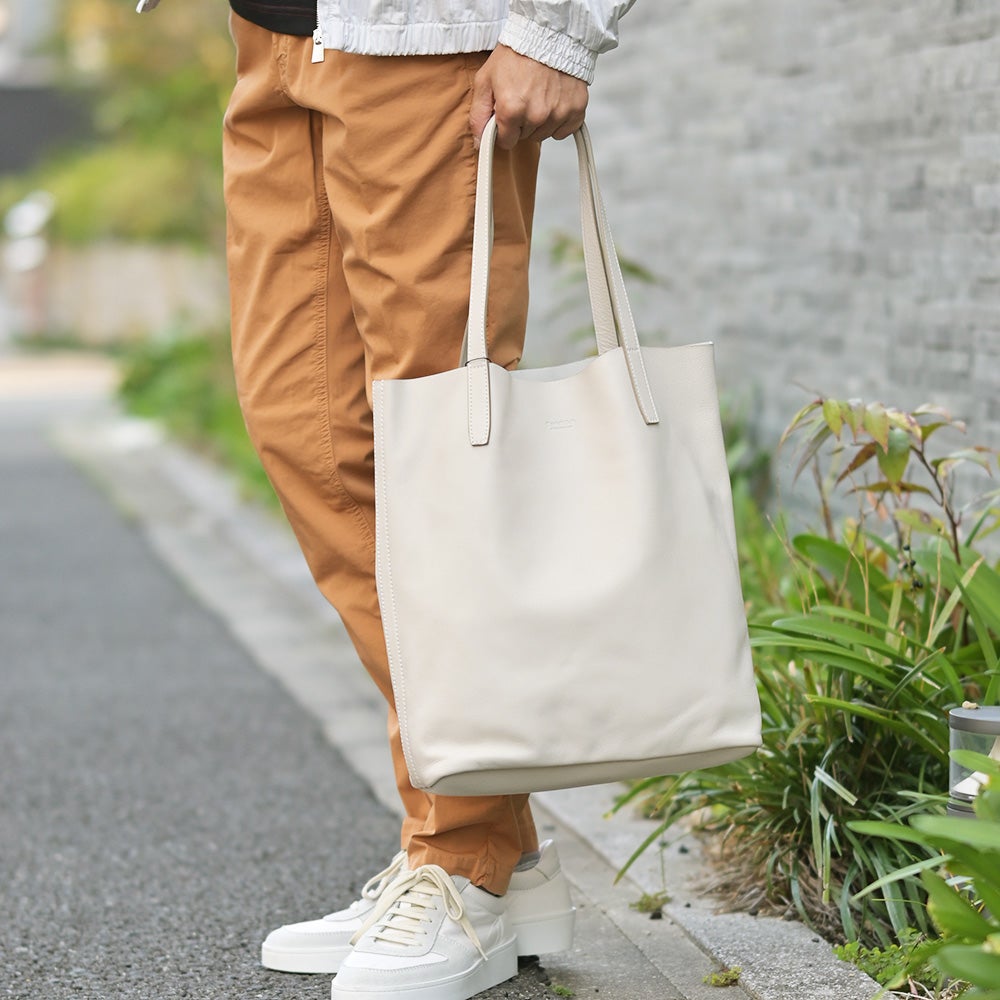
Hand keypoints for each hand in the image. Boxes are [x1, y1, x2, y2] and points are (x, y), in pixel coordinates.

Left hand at [470, 45, 588, 149]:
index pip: (507, 142)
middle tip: (523, 96)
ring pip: (545, 134)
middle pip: (526, 137)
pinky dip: (559, 120)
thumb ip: (478, 115)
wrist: (548, 33)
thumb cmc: (516, 53)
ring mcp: (558, 113)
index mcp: (512, 110)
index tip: (507, 114)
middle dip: (522, 123)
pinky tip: (554, 101)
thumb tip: (477, 142)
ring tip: (539, 95)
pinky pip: (564, 130)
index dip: (504, 129)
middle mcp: (536, 115)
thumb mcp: (485, 80)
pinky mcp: (576, 110)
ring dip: (540, 121)